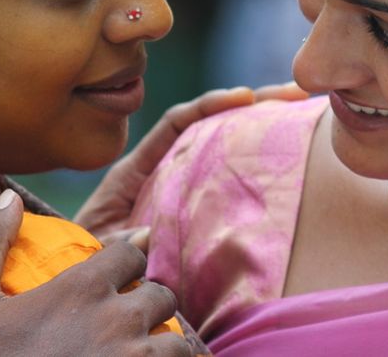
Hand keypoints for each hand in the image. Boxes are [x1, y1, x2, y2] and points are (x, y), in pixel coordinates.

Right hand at [0, 190, 192, 356]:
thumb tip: (9, 197)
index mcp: (82, 288)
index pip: (131, 253)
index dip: (125, 261)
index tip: (119, 274)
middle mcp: (118, 319)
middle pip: (161, 296)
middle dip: (147, 304)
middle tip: (126, 321)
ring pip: (177, 342)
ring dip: (163, 345)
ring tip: (137, 354)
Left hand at [75, 82, 307, 239]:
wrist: (88, 295)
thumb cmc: (85, 262)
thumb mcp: (95, 247)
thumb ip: (116, 242)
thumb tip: (148, 235)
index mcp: (137, 171)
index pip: (177, 123)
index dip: (210, 105)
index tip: (245, 97)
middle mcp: (165, 173)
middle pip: (211, 127)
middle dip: (253, 106)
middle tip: (294, 93)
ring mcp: (184, 192)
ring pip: (226, 153)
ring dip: (262, 132)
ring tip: (302, 115)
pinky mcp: (199, 217)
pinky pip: (230, 190)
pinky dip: (258, 174)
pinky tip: (291, 164)